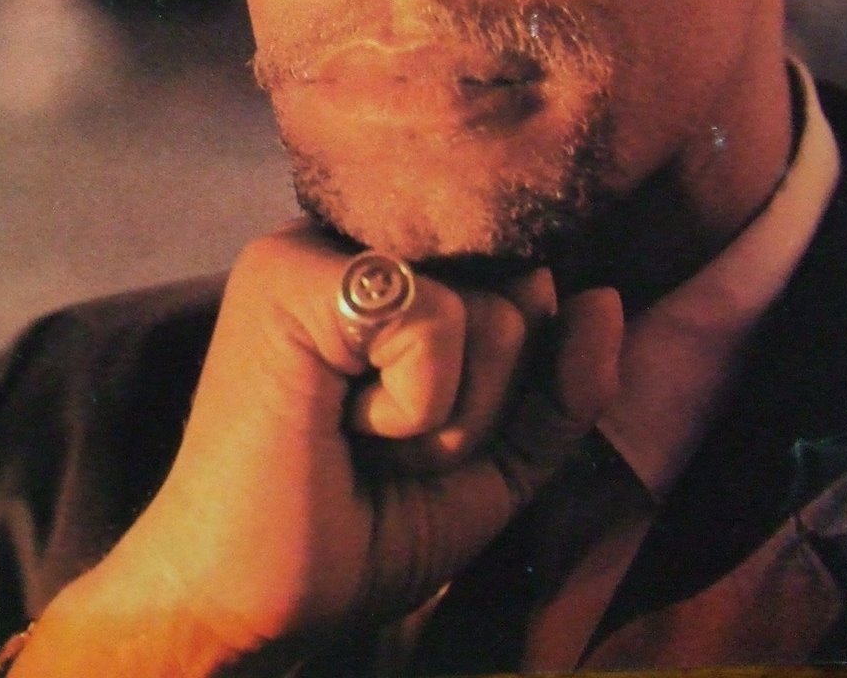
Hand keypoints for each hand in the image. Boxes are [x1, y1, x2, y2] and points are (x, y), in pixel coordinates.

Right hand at [20, 221, 621, 676]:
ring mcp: (315, 246)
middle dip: (478, 412)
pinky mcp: (292, 272)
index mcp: (386, 273)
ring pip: (489, 313)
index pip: (520, 289)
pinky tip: (339, 428)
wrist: (243, 605)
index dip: (501, 391)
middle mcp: (350, 241)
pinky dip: (414, 408)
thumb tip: (603, 297)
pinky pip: (435, 321)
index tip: (406, 439)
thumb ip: (558, 386)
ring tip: (357, 443)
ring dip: (445, 420)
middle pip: (517, 301)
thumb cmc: (355, 531)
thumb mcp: (492, 461)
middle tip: (378, 449)